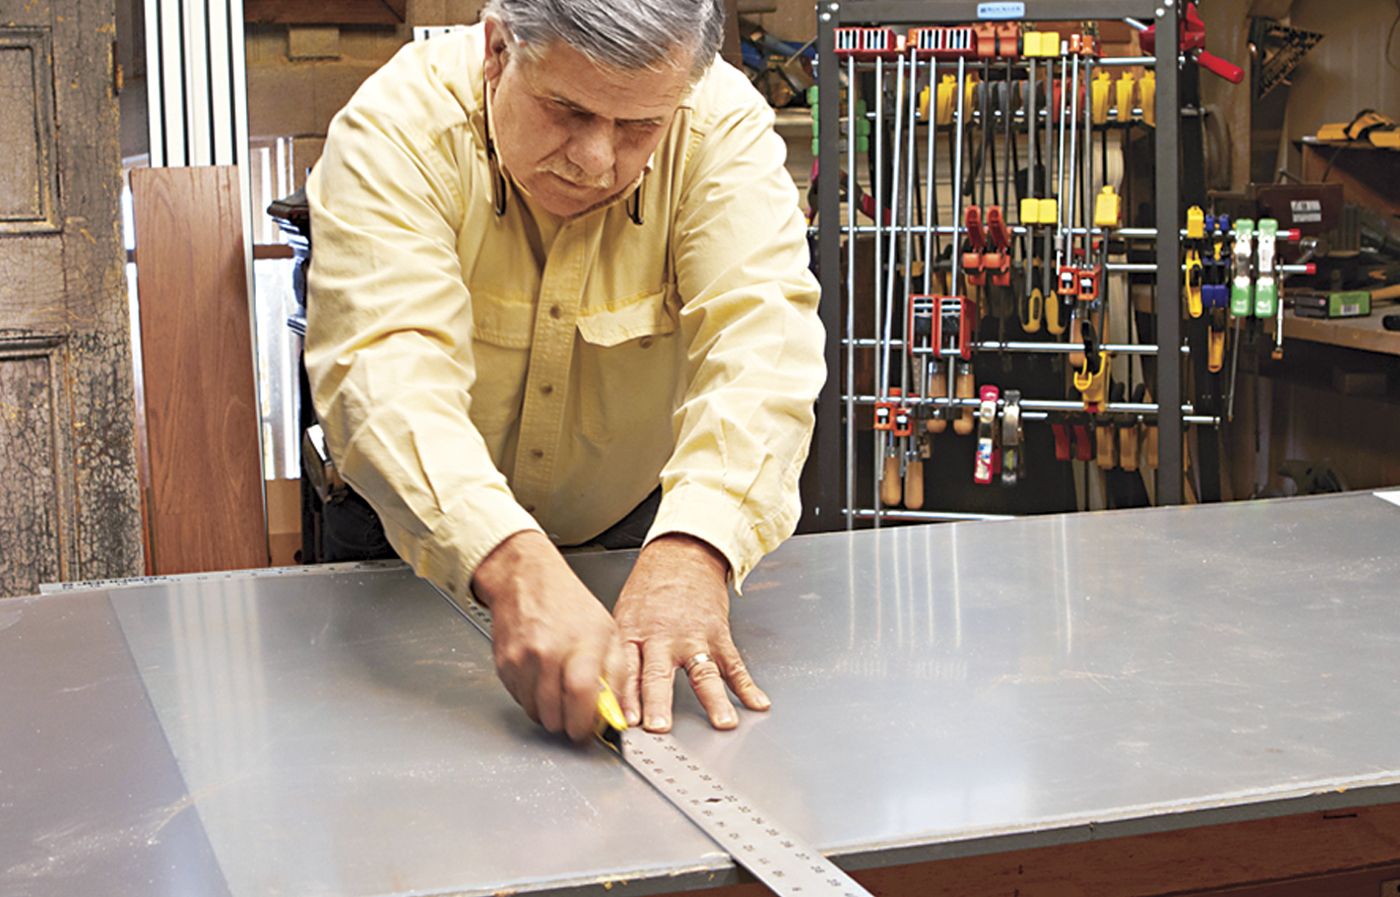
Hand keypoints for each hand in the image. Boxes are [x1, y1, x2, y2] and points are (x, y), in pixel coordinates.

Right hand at [472, 531, 625, 742]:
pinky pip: (519, 700)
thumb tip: (617, 712)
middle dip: (567, 723)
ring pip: (535, 712)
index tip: (587, 731)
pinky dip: (531, 699)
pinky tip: (540, 678)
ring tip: (558, 690)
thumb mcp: (608, 632)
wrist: (526, 579)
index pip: (581, 696)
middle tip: (574, 713)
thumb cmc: (569, 604)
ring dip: (549, 713)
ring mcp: (522, 659)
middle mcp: (549, 652)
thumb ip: (616, 675)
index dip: (584, 723)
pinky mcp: (503, 664)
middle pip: (555, 714)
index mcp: (581, 643)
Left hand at [612, 534, 769, 731]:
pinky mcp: (718, 635)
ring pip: (702, 672)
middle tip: (659, 726)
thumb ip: (619, 656)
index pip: (627, 670)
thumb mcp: (622, 617)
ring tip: (722, 722)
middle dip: (658, 702)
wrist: (682, 555)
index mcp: (634, 634)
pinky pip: (734, 664)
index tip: (628, 722)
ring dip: (713, 700)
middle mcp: (663, 638)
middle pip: (659, 674)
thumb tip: (608, 696)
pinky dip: (747, 685)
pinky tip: (756, 702)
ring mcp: (693, 637)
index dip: (627, 697)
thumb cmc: (650, 589)